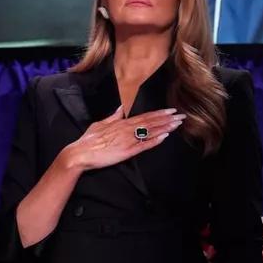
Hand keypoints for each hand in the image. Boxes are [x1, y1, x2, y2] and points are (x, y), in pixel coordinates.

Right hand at [63, 106, 183, 172]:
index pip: (145, 116)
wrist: (80, 154)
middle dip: (167, 119)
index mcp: (122, 123)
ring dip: (165, 128)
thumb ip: (113, 116)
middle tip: (182, 116)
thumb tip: (120, 108)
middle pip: (151, 122)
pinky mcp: (127, 152)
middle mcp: (127, 129)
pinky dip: (155, 141)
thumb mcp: (100, 124)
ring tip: (178, 124)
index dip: (159, 113)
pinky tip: (165, 137)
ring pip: (150, 132)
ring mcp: (128, 140)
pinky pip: (144, 145)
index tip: (171, 110)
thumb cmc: (88, 140)